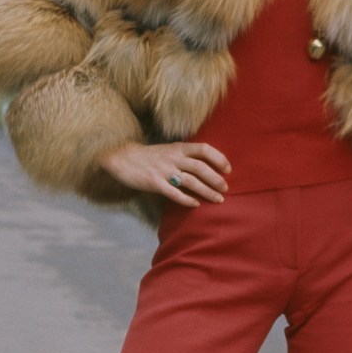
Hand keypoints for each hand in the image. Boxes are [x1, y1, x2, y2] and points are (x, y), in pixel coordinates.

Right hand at [102, 140, 230, 205]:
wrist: (123, 158)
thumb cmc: (150, 156)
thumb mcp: (169, 149)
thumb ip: (185, 155)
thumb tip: (207, 166)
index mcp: (178, 148)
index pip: (204, 149)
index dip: (219, 159)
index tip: (228, 169)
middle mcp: (173, 158)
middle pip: (201, 168)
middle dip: (216, 179)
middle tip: (225, 189)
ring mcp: (164, 171)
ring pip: (191, 181)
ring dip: (206, 191)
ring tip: (217, 199)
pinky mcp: (155, 183)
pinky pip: (174, 193)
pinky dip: (187, 199)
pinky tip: (196, 205)